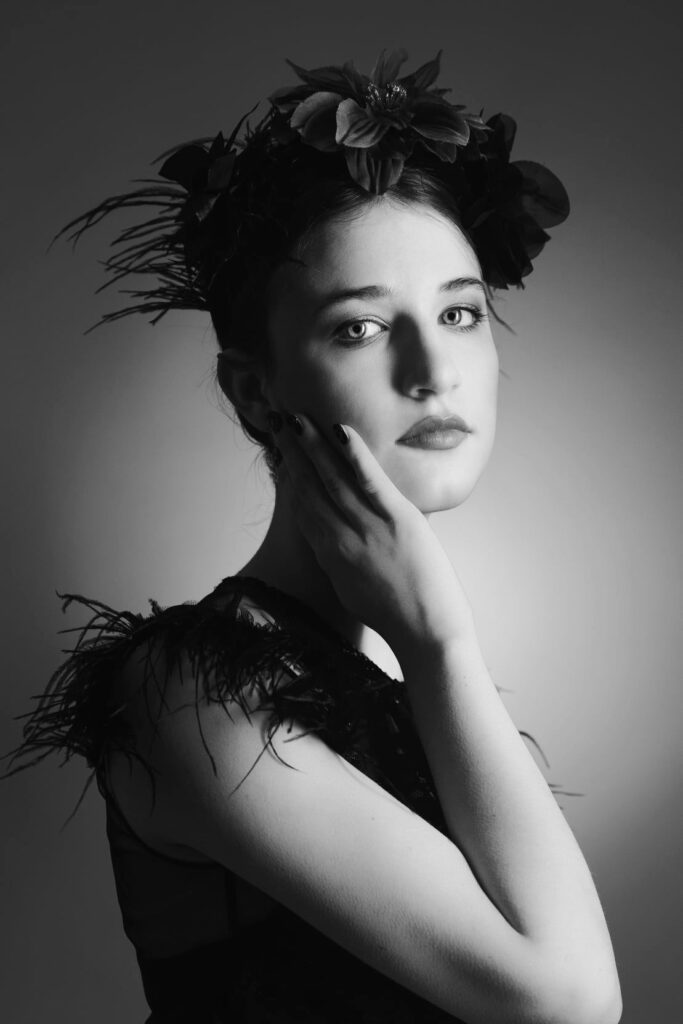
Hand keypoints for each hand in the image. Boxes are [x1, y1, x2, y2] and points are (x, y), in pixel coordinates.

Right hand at [271, 410, 475, 660]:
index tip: (281, 451)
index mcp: (330, 556)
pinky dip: (353, 454)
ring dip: (313, 444)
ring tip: (299, 417)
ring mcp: (368, 529)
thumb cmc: (394, 618)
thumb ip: (339, 561)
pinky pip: (369, 480)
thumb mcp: (353, 590)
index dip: (289, 476)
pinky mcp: (397, 520)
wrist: (426, 635)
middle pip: (309, 487)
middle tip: (280, 421)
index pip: (302, 507)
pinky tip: (340, 430)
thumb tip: (334, 541)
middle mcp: (341, 540)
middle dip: (293, 452)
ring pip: (332, 479)